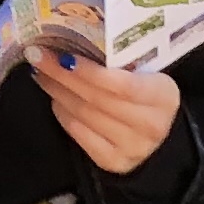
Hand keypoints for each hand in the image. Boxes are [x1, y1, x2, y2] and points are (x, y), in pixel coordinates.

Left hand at [38, 53, 182, 174]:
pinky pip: (80, 135)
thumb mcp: (149, 74)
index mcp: (163, 96)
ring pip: (85, 116)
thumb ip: (124, 62)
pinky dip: (64, 115)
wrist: (163, 137)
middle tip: (40, 58)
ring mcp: (131, 147)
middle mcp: (149, 125)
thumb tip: (77, 41)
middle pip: (97, 99)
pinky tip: (56, 100)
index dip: (89, 71)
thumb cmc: (150, 96)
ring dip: (59, 93)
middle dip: (64, 76)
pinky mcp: (114, 162)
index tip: (63, 55)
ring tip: (43, 75)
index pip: (122, 85)